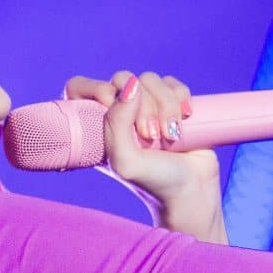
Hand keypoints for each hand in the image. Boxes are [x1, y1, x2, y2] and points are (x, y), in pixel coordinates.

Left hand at [62, 72, 227, 243]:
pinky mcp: (173, 105)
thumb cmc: (153, 183)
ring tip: (171, 135)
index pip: (79, 87)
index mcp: (97, 126)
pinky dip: (180, 97)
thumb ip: (116, 124)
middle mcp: (120, 114)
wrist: (192, 193)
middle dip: (141, 104)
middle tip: (150, 136)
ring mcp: (147, 107)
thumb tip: (129, 85)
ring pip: (149, 79)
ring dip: (165, 104)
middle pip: (122, 79)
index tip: (109, 104)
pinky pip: (172, 83)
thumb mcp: (125, 161)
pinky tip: (186, 118)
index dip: (94, 88)